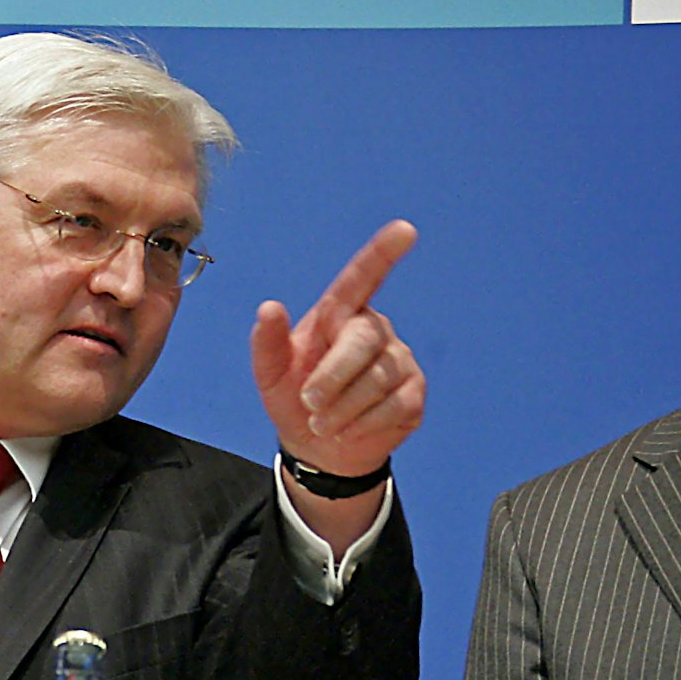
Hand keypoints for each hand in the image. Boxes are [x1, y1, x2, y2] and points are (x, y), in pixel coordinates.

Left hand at [251, 220, 425, 479]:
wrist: (319, 449)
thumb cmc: (294, 399)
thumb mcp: (270, 373)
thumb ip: (267, 342)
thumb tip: (269, 307)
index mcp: (340, 314)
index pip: (362, 278)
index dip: (383, 253)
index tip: (405, 230)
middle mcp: (374, 330)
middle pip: (362, 341)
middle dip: (333, 376)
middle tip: (309, 403)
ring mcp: (399, 360)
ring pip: (377, 379)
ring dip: (343, 408)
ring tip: (322, 424)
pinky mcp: (413, 393)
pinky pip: (394, 405)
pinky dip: (364, 423)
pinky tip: (347, 431)